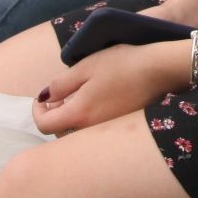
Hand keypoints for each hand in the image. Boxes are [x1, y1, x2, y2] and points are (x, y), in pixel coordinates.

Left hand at [33, 41, 188, 134]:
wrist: (160, 70)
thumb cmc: (122, 64)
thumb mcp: (85, 67)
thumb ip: (60, 84)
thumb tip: (46, 97)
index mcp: (79, 114)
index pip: (44, 125)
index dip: (36, 111)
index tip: (41, 97)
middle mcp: (91, 130)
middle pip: (59, 132)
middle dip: (53, 115)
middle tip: (58, 96)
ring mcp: (107, 132)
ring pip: (77, 133)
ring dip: (69, 119)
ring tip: (76, 97)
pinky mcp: (119, 128)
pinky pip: (94, 130)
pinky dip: (87, 120)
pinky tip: (96, 101)